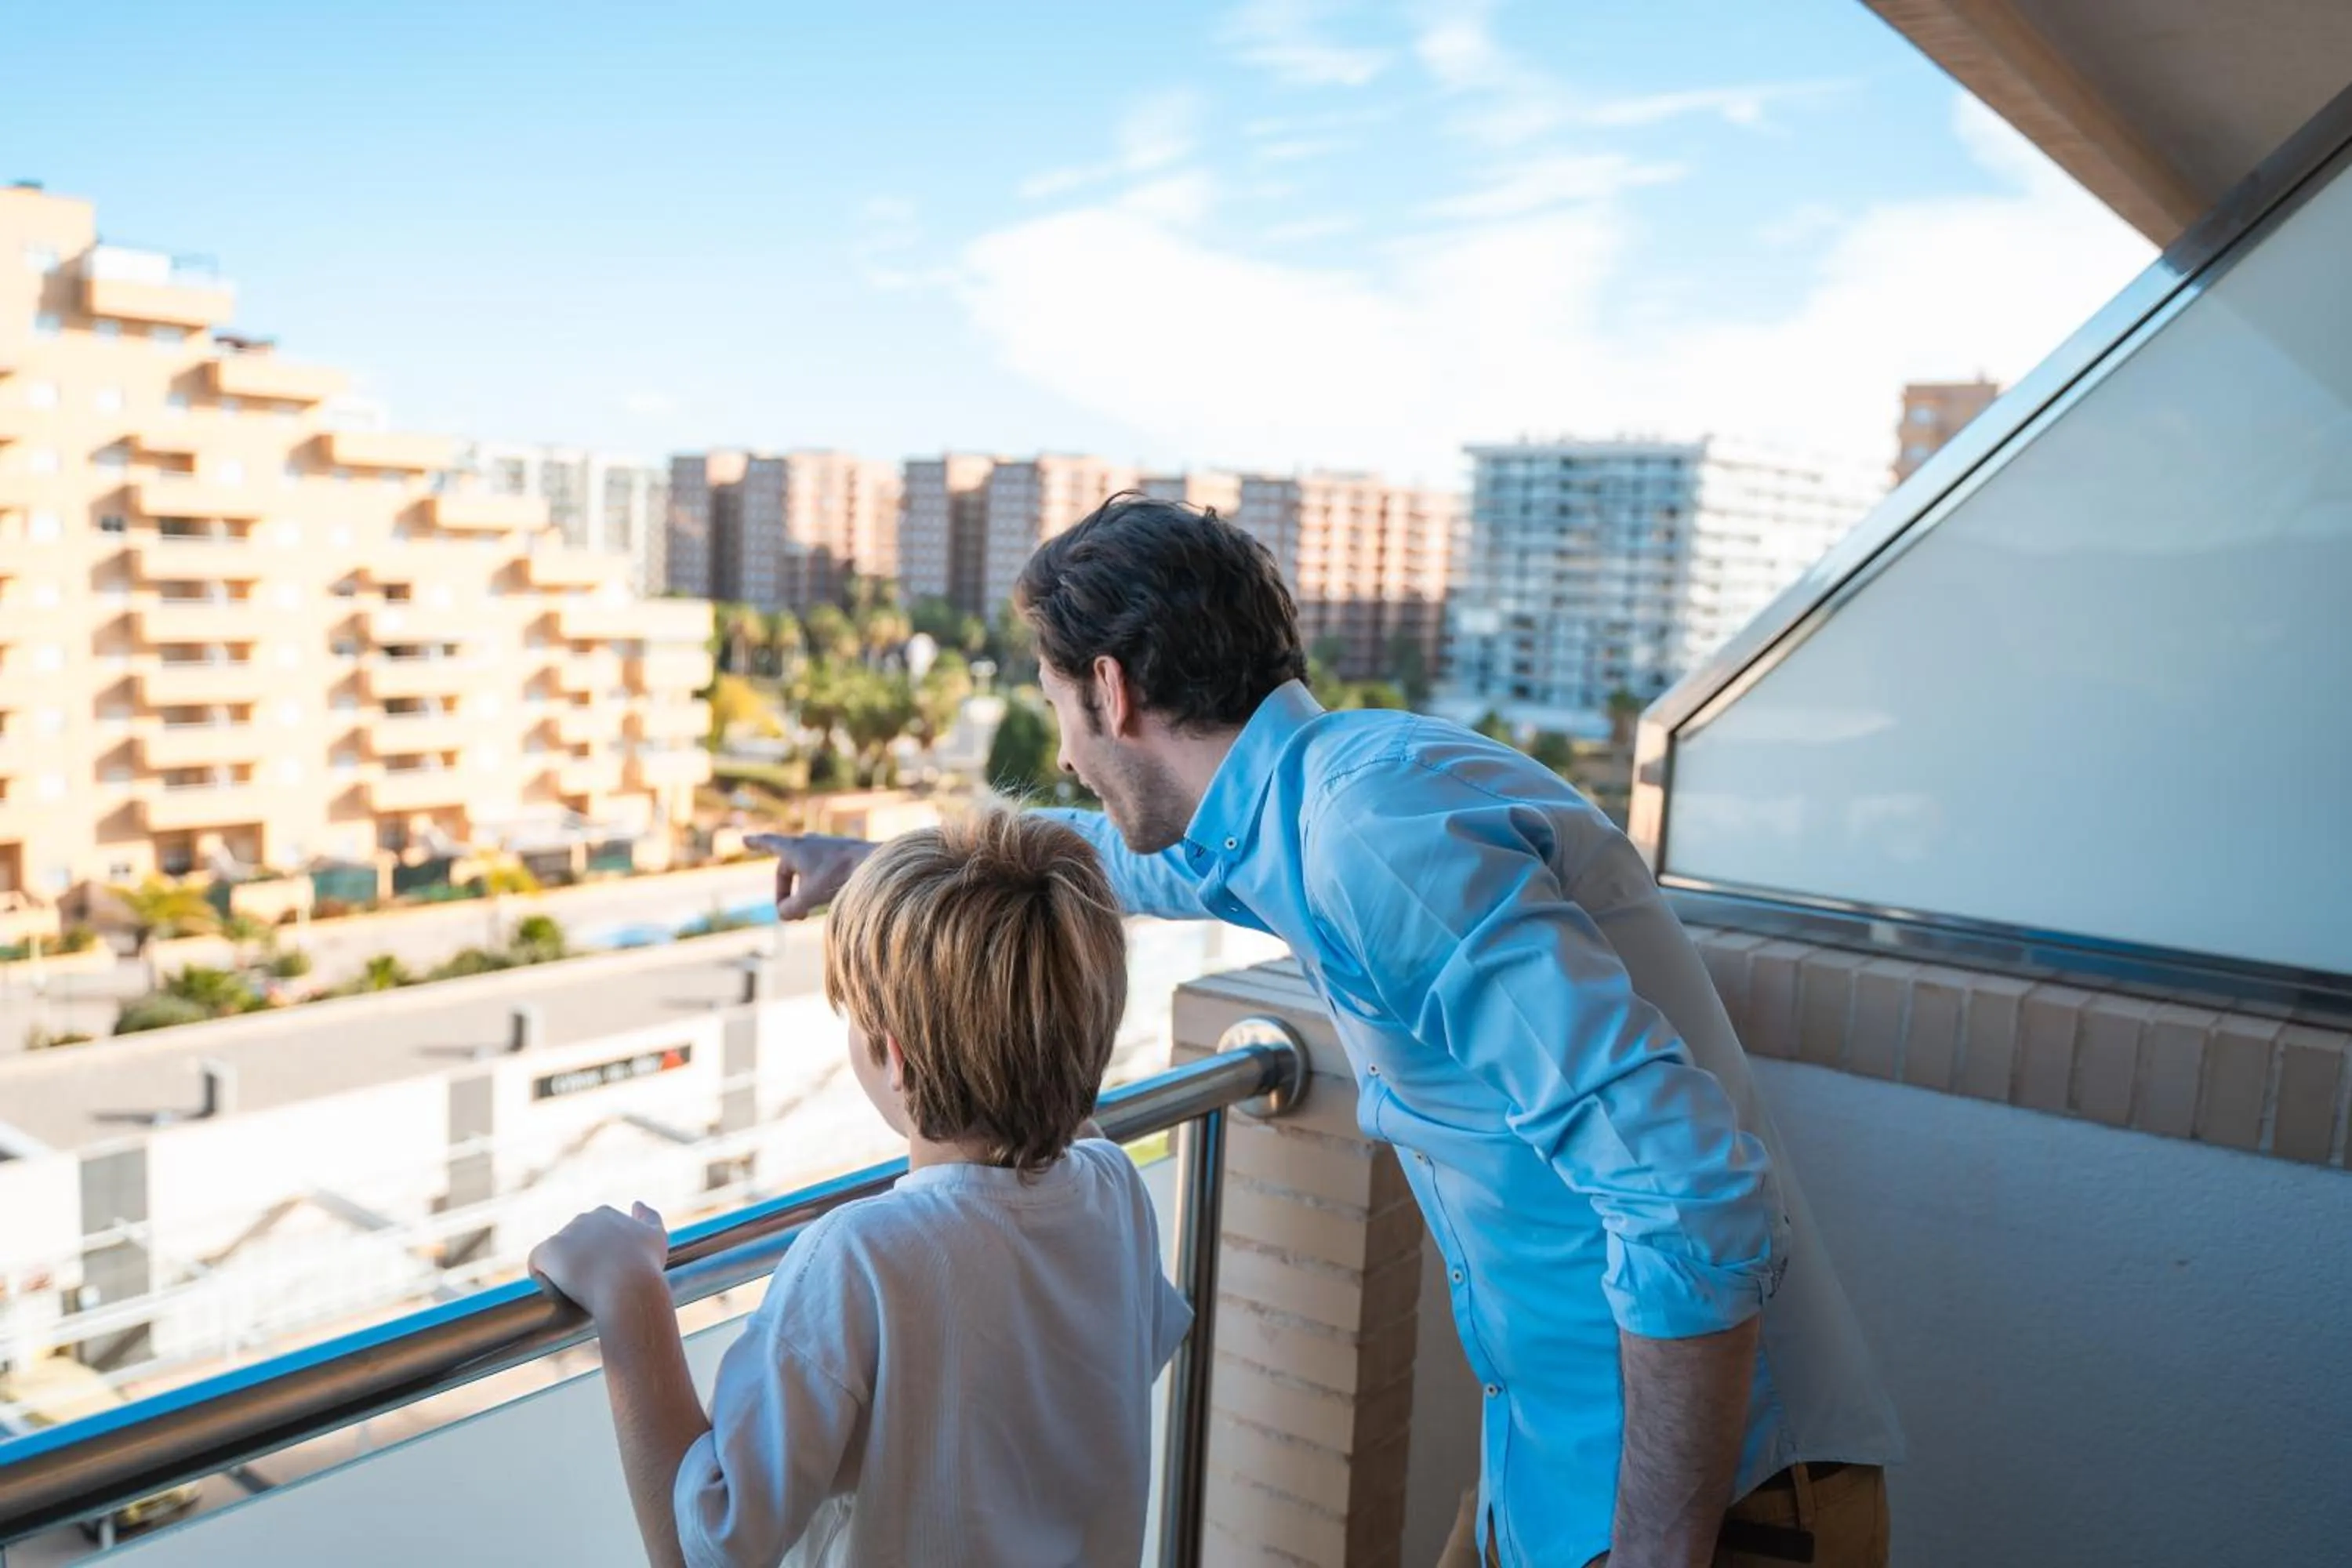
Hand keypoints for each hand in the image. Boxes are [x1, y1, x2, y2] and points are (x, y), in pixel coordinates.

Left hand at [528, 1202, 669, 1321]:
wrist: (629, 1287)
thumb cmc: (645, 1267)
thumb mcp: (656, 1237)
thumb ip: (649, 1217)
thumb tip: (637, 1204)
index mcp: (605, 1214)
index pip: (591, 1235)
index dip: (596, 1257)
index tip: (605, 1275)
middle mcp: (582, 1218)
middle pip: (571, 1245)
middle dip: (578, 1263)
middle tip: (593, 1286)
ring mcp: (564, 1234)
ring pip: (555, 1256)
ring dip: (561, 1272)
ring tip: (577, 1291)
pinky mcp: (547, 1251)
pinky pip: (536, 1265)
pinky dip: (543, 1278)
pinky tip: (557, 1290)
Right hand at [749, 833, 877, 918]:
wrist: (876, 865)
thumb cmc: (839, 877)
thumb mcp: (808, 898)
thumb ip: (790, 909)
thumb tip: (786, 914)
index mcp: (795, 848)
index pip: (769, 843)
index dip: (756, 843)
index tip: (744, 838)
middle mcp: (809, 843)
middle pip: (787, 870)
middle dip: (785, 893)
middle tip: (792, 917)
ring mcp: (827, 848)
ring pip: (805, 874)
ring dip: (803, 894)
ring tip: (808, 913)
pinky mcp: (842, 856)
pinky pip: (822, 874)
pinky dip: (819, 890)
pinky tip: (828, 901)